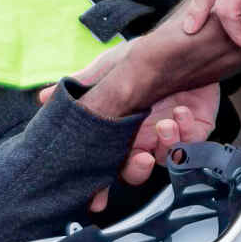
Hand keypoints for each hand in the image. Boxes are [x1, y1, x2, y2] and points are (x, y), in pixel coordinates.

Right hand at [39, 38, 223, 209]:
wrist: (181, 42)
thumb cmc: (144, 58)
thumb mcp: (109, 70)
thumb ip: (83, 86)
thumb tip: (44, 98)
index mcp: (120, 131)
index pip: (106, 164)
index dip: (100, 184)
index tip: (96, 199)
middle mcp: (143, 137)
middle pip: (135, 171)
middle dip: (137, 170)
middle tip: (140, 157)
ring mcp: (169, 136)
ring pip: (166, 159)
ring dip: (166, 145)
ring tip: (165, 124)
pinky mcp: (195, 129)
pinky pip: (193, 144)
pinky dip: (187, 131)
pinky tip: (182, 112)